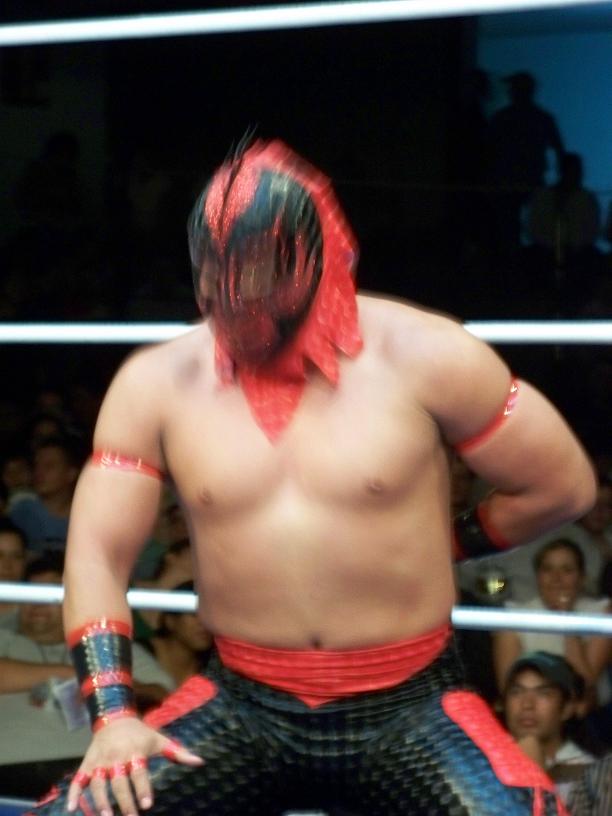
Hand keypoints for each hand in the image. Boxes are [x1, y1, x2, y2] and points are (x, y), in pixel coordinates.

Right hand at [67, 717, 202, 815]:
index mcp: (135, 751)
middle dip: (124, 801)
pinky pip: (78, 779)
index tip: (147, 804)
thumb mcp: (159, 739)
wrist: (114, 717)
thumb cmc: (140, 733)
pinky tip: (71, 808)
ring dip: (100, 800)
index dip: (142, 788)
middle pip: (118, 782)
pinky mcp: (87, 763)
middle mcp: (116, 757)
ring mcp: (100, 761)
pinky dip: (73, 793)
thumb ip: (178, 752)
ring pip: (97, 783)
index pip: (139, 772)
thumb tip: (200, 762)